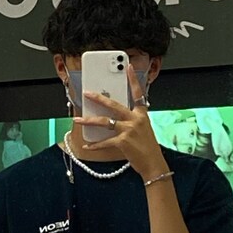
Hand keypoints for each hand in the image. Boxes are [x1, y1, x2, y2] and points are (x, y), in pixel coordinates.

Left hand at [74, 64, 167, 180]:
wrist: (154, 164)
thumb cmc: (148, 149)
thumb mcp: (143, 130)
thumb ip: (132, 121)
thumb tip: (115, 119)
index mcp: (142, 115)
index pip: (138, 94)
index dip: (133, 80)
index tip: (128, 67)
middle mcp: (135, 120)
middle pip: (114, 105)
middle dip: (98, 98)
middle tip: (87, 93)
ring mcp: (129, 130)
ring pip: (105, 122)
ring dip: (89, 120)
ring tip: (78, 119)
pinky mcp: (123, 142)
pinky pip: (105, 141)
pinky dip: (95, 145)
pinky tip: (87, 145)